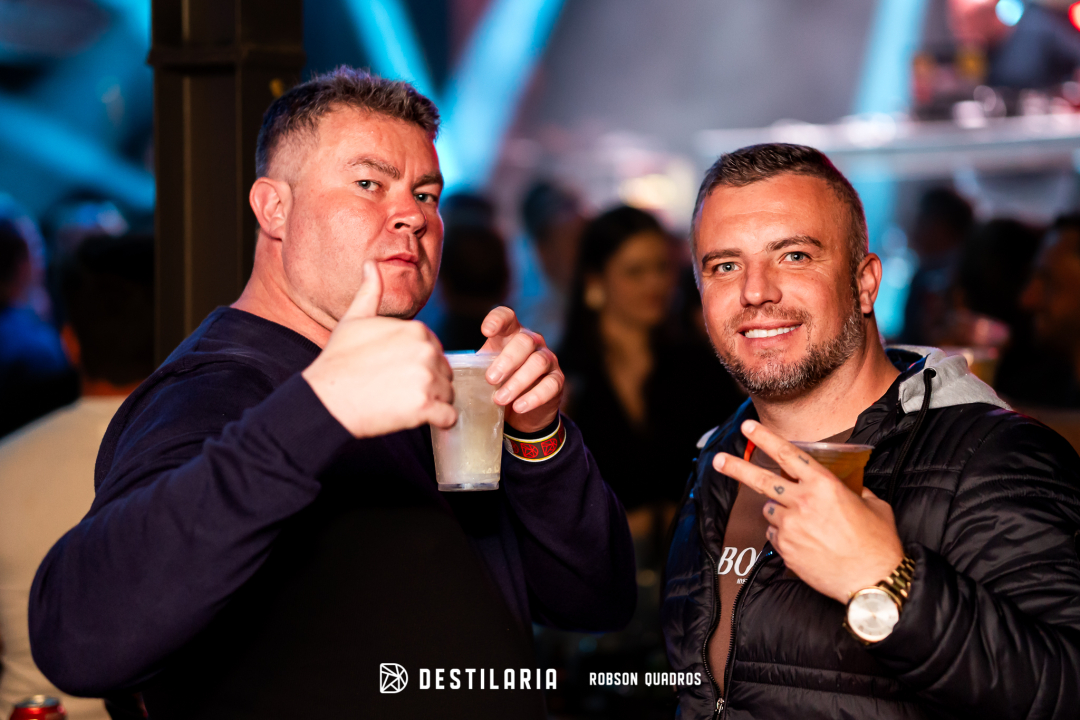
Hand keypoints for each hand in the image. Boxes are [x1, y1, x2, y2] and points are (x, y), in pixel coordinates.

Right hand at [302, 261, 455, 437]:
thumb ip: (370, 292)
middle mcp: (427, 351)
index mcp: (417, 329)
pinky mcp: (426, 407)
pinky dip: (438, 421)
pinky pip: (449, 417)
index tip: (394, 372)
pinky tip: (417, 418)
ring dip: (433, 403)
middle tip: (396, 391)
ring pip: (448, 395)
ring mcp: (428, 379)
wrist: (326, 399)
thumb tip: (371, 264)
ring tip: (402, 404)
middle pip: (445, 373)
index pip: (436, 352)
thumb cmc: (338, 360)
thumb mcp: (354, 320)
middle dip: (428, 385)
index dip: (418, 365)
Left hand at [478, 307, 563, 432]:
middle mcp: (532, 342)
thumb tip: (447, 372)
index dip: (498, 320)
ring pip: (538, 362)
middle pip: (524, 341)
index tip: (486, 331)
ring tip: (500, 399)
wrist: (520, 408)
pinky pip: (550, 385)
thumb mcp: (484, 369)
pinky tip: (518, 407)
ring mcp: (548, 359)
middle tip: (490, 379)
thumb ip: (472, 366)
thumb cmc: (499, 382)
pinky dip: (533, 397)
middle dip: (507, 360)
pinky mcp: (557, 380)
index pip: (507, 317)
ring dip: (518, 382)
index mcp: (510, 335)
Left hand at [713, 420, 902, 602]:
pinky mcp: (786, 549)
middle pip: (761, 480)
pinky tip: (805, 543)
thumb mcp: (873, 505)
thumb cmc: (878, 544)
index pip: (788, 454)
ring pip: (769, 510)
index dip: (765, 437)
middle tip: (718, 459)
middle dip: (736, 467)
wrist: (873, 581)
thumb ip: (854, 490)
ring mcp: (791, 526)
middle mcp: (802, 502)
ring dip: (779, 512)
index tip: (748, 427)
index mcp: (824, 486)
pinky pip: (774, 534)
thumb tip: (847, 486)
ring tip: (805, 524)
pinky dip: (783, 535)